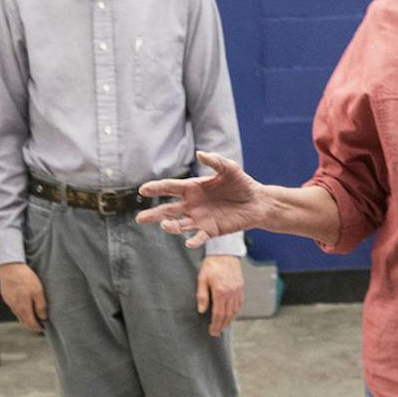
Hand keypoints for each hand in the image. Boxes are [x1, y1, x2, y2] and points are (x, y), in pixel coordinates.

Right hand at [0, 262, 46, 332]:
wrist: (10, 266)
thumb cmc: (25, 277)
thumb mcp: (38, 291)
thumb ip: (41, 305)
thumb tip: (43, 317)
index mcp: (23, 307)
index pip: (30, 323)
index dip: (37, 328)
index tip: (42, 328)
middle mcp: (14, 307)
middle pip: (23, 321)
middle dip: (31, 324)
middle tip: (39, 324)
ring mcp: (9, 301)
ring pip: (17, 314)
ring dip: (25, 317)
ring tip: (33, 315)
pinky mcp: (5, 296)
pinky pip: (13, 307)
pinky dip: (19, 309)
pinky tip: (24, 305)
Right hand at [137, 152, 273, 248]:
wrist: (257, 202)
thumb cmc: (242, 183)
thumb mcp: (230, 168)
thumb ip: (215, 161)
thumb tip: (200, 153)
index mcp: (193, 188)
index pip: (170, 188)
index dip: (156, 188)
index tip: (142, 189)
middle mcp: (192, 204)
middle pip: (168, 210)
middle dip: (154, 214)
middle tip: (140, 218)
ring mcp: (200, 219)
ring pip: (180, 225)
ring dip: (171, 227)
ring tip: (165, 226)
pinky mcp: (211, 231)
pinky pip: (199, 237)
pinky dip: (193, 240)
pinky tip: (189, 243)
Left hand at [197, 255, 244, 336]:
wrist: (225, 252)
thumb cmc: (211, 264)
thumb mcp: (202, 278)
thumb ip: (202, 295)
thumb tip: (201, 310)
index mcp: (221, 292)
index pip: (218, 313)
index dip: (215, 324)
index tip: (212, 331)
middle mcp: (231, 293)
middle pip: (227, 315)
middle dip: (221, 325)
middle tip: (217, 333)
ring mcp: (238, 290)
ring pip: (235, 311)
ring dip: (229, 321)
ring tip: (224, 327)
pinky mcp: (241, 287)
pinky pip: (239, 304)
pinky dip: (236, 312)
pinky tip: (232, 316)